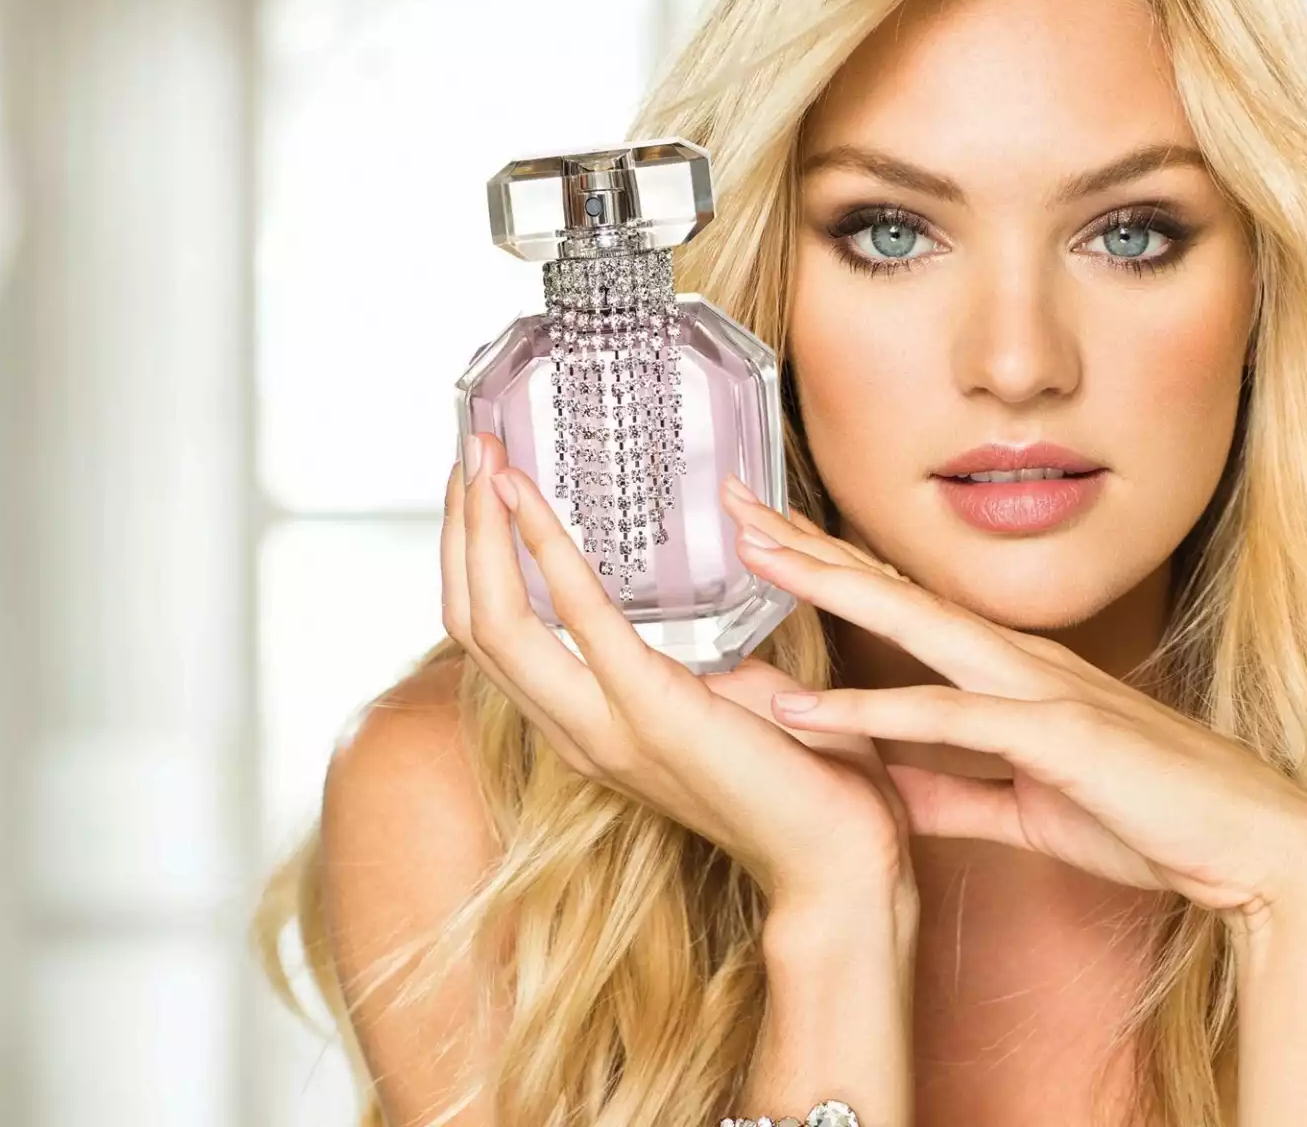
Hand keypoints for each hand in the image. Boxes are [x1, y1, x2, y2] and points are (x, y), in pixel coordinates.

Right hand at [442, 433, 914, 911]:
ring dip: (484, 532)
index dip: (475, 559)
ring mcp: (608, 729)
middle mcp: (580, 732)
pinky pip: (581, 623)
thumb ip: (695, 656)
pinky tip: (531, 501)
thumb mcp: (735, 696)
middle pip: (474, 624)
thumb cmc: (807, 781)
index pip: (496, 639)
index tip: (482, 482)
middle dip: (461, 530)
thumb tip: (696, 598)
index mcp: (593, 727)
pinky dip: (548, 553)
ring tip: (484, 457)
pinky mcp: (654, 714)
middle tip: (469, 443)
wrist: (844, 862)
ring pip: (498, 625)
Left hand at [719, 482, 1306, 933]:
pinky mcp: (1055, 738)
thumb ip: (951, 793)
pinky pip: (946, 720)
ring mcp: (1039, 691)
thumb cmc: (1154, 822)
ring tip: (750, 561)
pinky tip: (804, 707)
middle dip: (806, 545)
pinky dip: (870, 711)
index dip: (829, 568)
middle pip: (893, 588)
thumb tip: (882, 788)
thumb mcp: (1026, 810)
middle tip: (729, 501)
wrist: (1257, 849)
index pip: (904, 606)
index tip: (761, 540)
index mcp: (1013, 676)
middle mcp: (1019, 664)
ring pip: (913, 625)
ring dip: (827, 590)